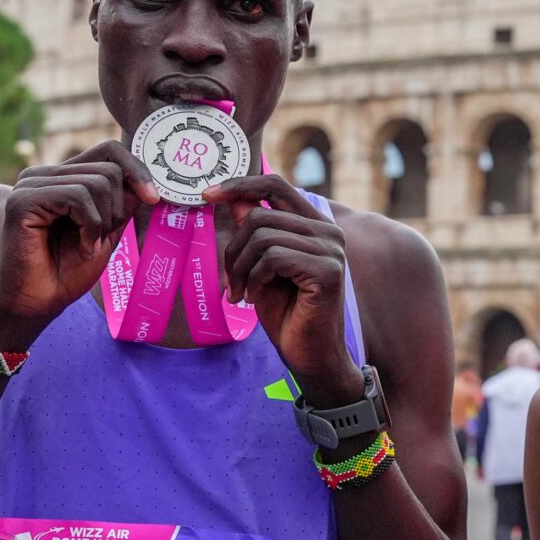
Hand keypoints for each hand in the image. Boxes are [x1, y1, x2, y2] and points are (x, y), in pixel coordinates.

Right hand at [0, 141, 157, 345]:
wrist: (38, 303)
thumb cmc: (69, 271)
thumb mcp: (107, 229)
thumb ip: (123, 201)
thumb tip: (146, 177)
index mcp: (62, 177)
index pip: (108, 150)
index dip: (137, 169)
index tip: (154, 198)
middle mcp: (43, 174)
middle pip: (109, 168)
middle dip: (118, 209)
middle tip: (101, 238)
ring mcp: (30, 184)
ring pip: (97, 183)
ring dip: (104, 222)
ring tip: (88, 244)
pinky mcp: (22, 200)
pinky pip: (77, 197)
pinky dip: (90, 226)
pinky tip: (81, 247)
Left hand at [205, 175, 363, 406]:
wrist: (309, 356)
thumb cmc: (287, 313)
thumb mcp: (261, 267)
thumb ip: (255, 233)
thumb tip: (236, 199)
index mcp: (315, 225)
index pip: (276, 185)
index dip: (240, 184)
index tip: (207, 194)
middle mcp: (328, 232)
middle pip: (260, 214)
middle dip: (234, 249)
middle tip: (229, 282)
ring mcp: (331, 250)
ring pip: (263, 237)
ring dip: (240, 268)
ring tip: (240, 293)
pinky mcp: (327, 271)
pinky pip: (273, 258)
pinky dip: (254, 278)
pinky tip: (253, 297)